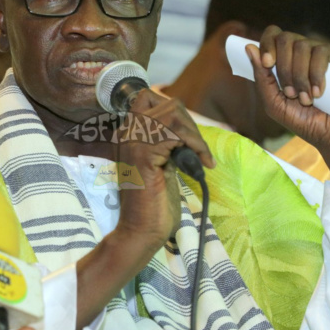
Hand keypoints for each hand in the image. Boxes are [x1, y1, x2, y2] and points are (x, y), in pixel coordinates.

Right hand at [112, 89, 214, 253]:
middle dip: (191, 124)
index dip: (176, 112)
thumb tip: (186, 126)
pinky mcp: (143, 154)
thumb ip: (167, 143)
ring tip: (202, 157)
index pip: (150, 98)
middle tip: (199, 151)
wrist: (141, 231)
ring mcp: (133, 141)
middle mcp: (126, 132)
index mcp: (128, 134)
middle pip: (166, 103)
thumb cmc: (153, 204)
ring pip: (172, 113)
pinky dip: (196, 145)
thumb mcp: (163, 164)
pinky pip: (175, 132)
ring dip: (195, 134)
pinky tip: (203, 164)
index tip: (190, 138)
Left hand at [245, 25, 329, 155]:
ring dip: (299, 76)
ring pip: (302, 45)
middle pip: (286, 38)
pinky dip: (316, 73)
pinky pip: (322, 52)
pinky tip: (319, 92)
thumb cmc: (304, 121)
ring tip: (306, 99)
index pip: (273, 35)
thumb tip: (249, 46)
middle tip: (290, 93)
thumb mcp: (274, 104)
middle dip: (283, 67)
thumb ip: (261, 78)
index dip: (267, 43)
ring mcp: (323, 53)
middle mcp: (304, 52)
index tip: (267, 63)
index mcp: (286, 60)